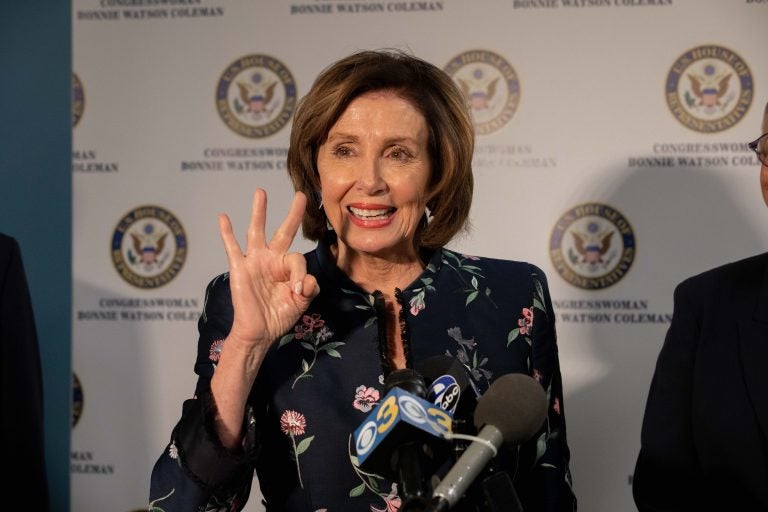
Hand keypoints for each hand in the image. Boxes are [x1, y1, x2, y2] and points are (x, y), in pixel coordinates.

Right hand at [218, 188, 319, 352]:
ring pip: (256, 231)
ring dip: (259, 212)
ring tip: (261, 192)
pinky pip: (232, 247)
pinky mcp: (239, 268)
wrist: (259, 333)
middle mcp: (271, 259)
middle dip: (292, 214)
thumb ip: (309, 289)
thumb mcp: (301, 303)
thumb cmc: (279, 317)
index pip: (297, 258)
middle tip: (301, 195)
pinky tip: (223, 217)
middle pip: (283, 232)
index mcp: (287, 267)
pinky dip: (226, 232)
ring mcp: (254, 261)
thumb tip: (307, 280)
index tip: (298, 290)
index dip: (299, 273)